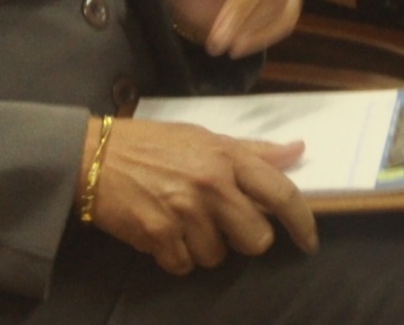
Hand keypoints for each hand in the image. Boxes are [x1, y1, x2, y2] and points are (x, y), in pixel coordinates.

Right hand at [85, 118, 313, 273]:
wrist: (94, 155)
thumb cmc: (153, 144)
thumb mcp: (204, 137)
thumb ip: (252, 151)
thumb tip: (298, 151)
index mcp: (227, 156)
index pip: (281, 193)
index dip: (303, 223)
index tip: (310, 242)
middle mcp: (211, 183)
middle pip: (256, 238)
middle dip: (243, 238)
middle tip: (221, 223)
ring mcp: (185, 211)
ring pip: (217, 256)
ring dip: (202, 247)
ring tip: (181, 221)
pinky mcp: (158, 235)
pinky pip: (184, 266)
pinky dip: (175, 257)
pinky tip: (162, 233)